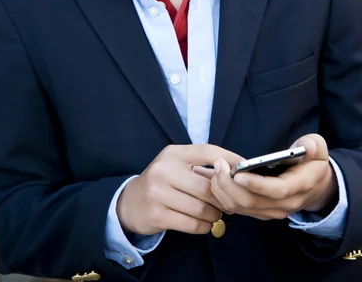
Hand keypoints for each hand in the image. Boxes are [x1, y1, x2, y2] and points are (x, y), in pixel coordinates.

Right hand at [116, 144, 239, 235]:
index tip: (246, 167)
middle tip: (229, 204)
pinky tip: (204, 223)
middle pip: (207, 187)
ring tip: (215, 214)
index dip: (230, 159)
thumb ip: (202, 167)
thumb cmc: (163, 182)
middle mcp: (164, 170)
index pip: (207, 151)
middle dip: (223, 198)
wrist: (130, 202)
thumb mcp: (177, 166)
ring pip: (202, 208)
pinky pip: (192, 224)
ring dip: (214, 215)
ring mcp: (158, 193)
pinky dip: (205, 226)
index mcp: (173, 154)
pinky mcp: (157, 215)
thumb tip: (236, 173)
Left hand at [194, 135, 337, 220]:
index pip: (276, 190)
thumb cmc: (312, 162)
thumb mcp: (319, 148)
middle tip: (218, 165)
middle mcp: (285, 204)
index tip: (237, 173)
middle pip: (252, 202)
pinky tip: (212, 179)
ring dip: (222, 191)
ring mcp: (271, 211)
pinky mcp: (260, 212)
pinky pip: (237, 208)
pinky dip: (222, 196)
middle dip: (230, 185)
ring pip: (241, 207)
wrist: (314, 185)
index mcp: (299, 186)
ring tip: (212, 170)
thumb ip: (313, 145)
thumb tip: (307, 146)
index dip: (256, 184)